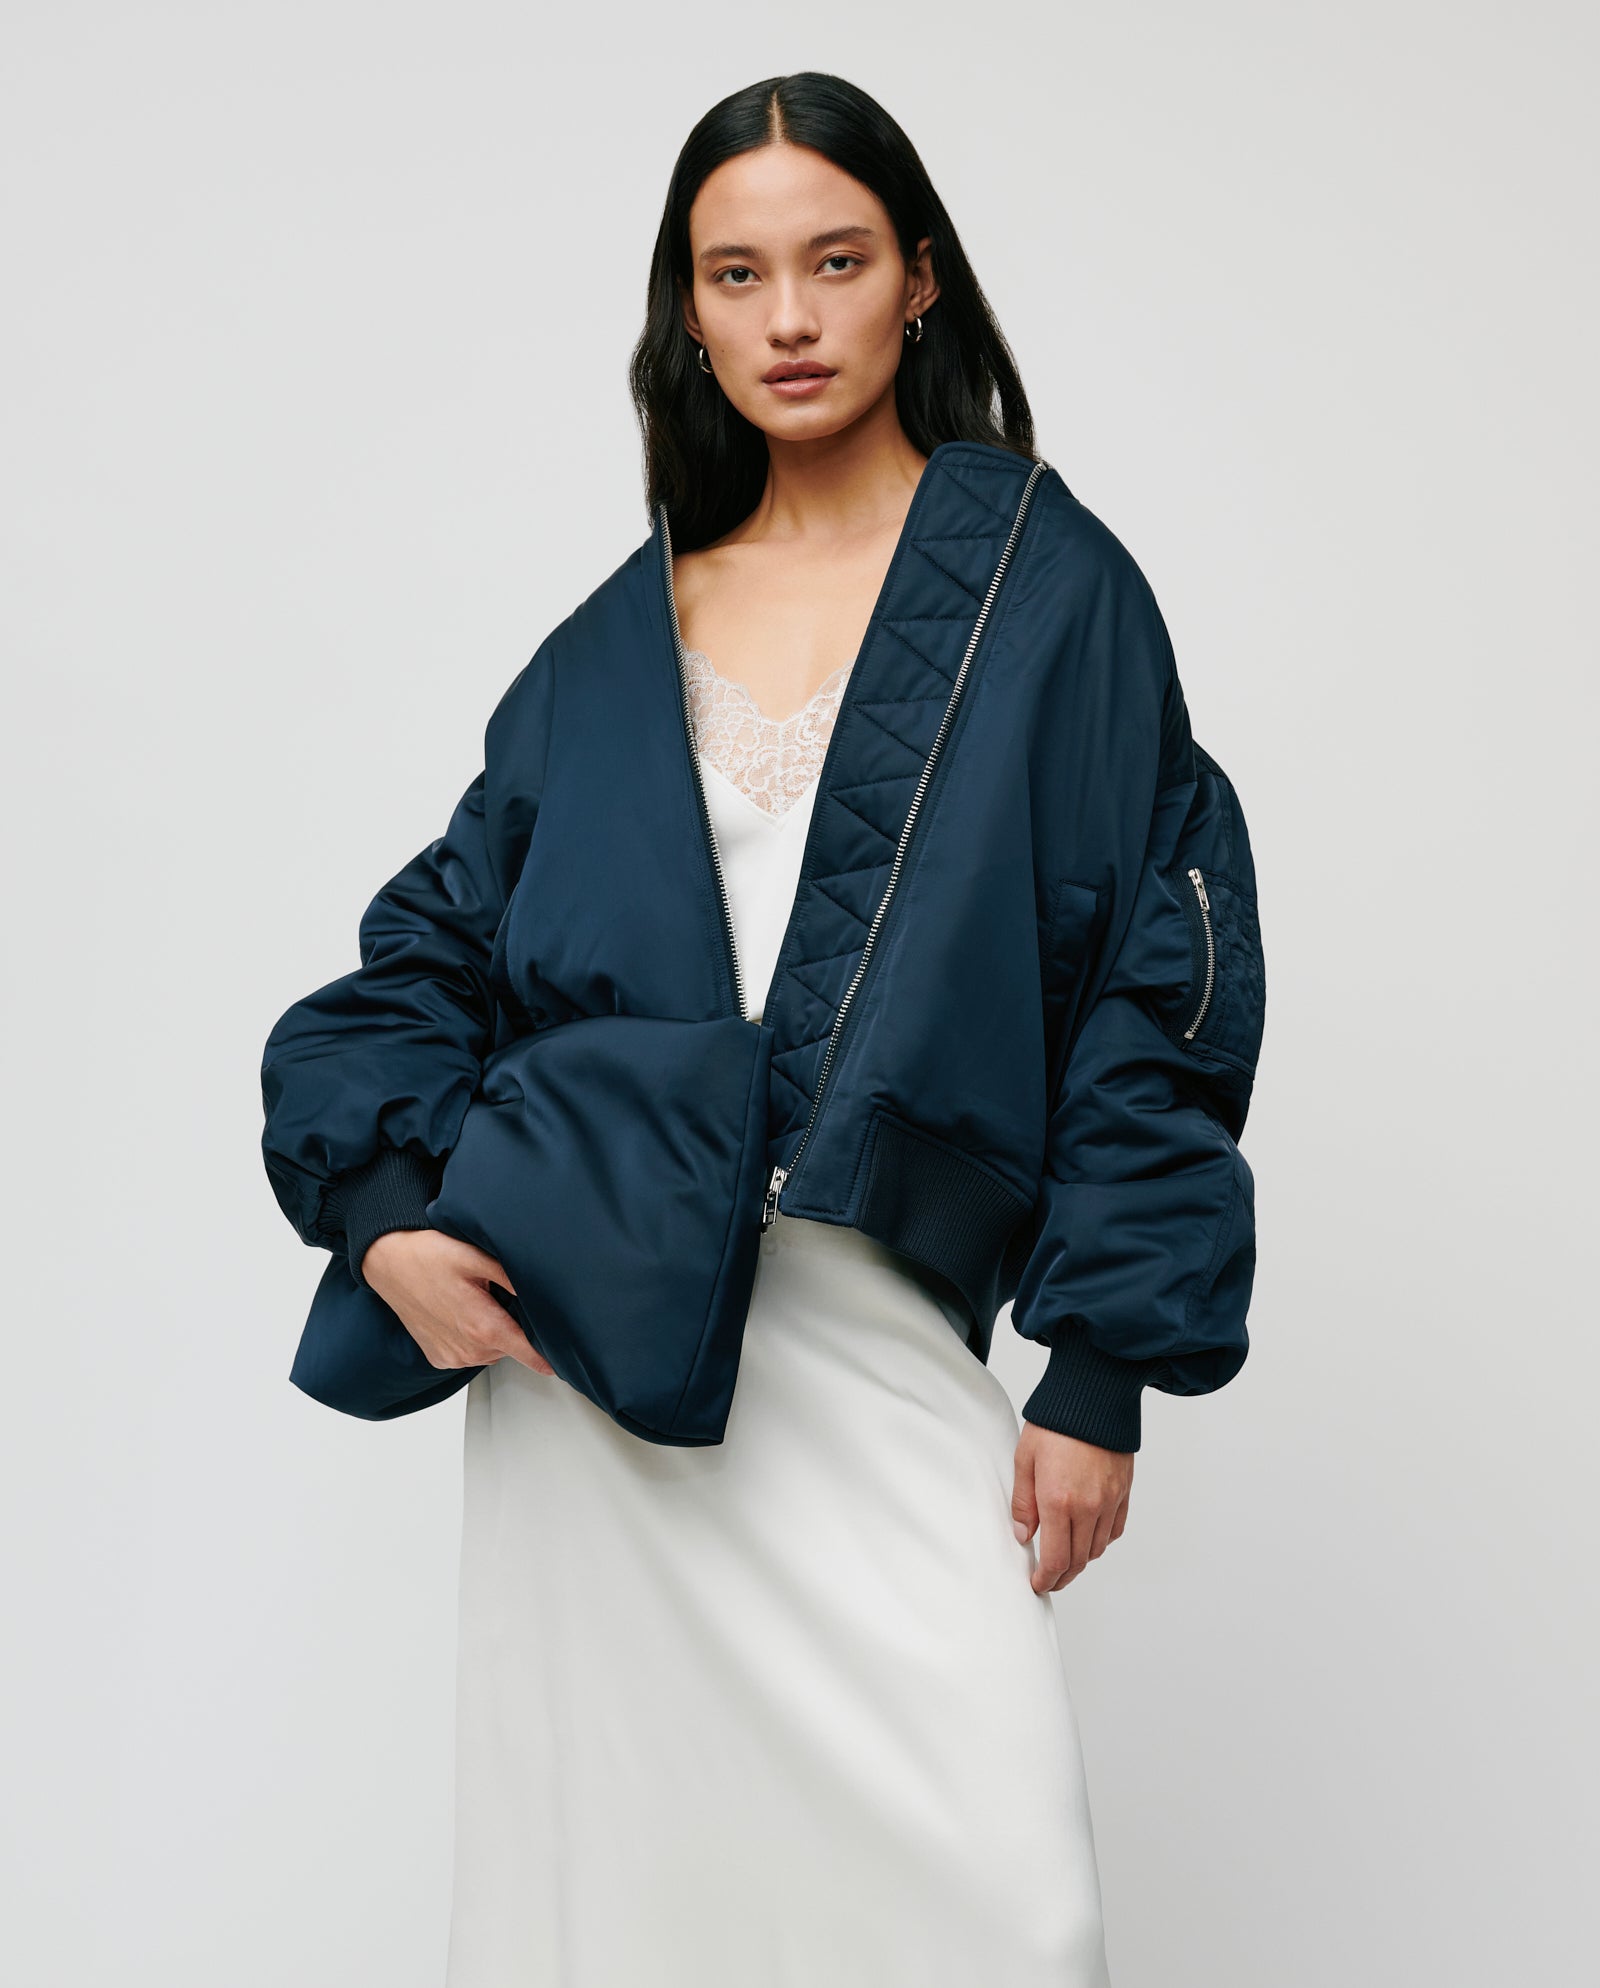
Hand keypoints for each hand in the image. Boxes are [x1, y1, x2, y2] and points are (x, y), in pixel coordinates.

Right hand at [360, 1229, 555, 1376]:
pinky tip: (462, 1312)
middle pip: (512, 1348)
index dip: (551, 1354)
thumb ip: (515, 1278)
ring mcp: (452, 1357)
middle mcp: (468, 1350)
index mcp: (484, 1327)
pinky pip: (470, 1353)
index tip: (568, 1353)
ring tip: (479, 1301)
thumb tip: (547, 1293)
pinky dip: (473, 1338)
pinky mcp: (439, 1357)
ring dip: (494, 1332)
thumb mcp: (479, 1257)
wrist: (387, 1261)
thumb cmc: (430, 1254)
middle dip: (517, 1328)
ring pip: (492, 1351)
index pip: (531, 1354)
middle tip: (505, 1297)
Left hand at [1011, 1422, 1132, 1592]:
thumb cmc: (1056, 1422)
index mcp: (1059, 1500)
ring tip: (1066, 1559)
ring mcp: (1110, 1500)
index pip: (1057, 1559)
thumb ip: (1024, 1502)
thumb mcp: (1025, 1459)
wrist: (1094, 1395)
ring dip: (1081, 1560)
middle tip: (1049, 1579)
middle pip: (1079, 1560)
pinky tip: (1089, 1537)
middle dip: (1063, 1576)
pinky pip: (1115, 1529)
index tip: (1038, 1584)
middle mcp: (1089, 1506)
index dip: (1047, 1579)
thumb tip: (1024, 1535)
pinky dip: (1102, 1541)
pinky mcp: (1124, 1491)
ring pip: (1098, 1548)